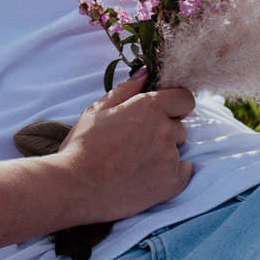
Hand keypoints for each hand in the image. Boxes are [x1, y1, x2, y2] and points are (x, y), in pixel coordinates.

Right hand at [57, 76, 195, 222]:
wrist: (75, 186)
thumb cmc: (82, 146)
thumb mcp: (97, 110)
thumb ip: (126, 89)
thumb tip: (145, 73)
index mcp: (148, 106)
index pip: (185, 99)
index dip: (174, 106)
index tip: (161, 115)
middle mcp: (164, 129)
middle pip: (179, 126)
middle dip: (163, 132)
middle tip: (136, 145)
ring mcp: (170, 157)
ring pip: (178, 150)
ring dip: (164, 154)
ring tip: (136, 164)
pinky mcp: (172, 183)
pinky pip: (185, 172)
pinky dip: (172, 175)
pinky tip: (148, 178)